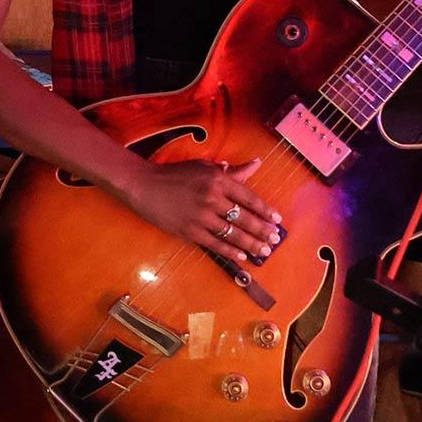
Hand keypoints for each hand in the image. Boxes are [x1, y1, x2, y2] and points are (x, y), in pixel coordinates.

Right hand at [116, 157, 282, 260]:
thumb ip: (232, 171)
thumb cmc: (176, 174)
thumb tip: (256, 164)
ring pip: (233, 234)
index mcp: (218, 179)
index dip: (265, 211)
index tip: (277, 220)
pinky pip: (216, 244)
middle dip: (263, 231)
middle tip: (274, 240)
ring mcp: (201, 216)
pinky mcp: (190, 231)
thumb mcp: (204, 167)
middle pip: (245, 218)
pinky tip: (242, 256)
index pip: (249, 198)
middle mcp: (212, 198)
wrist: (145, 185)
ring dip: (251, 244)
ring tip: (264, 251)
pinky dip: (231, 251)